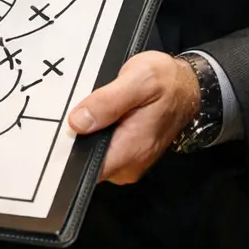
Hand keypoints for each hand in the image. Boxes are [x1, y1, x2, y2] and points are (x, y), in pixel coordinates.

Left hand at [67, 52, 199, 184]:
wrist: (189, 87)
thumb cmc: (166, 81)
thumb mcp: (139, 79)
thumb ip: (108, 101)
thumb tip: (77, 122)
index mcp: (131, 150)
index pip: (87, 170)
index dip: (69, 151)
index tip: (59, 131)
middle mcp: (130, 165)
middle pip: (86, 162)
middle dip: (75, 138)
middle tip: (75, 109)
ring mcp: (128, 163)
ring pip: (91, 156)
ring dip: (85, 134)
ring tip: (89, 107)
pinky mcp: (126, 156)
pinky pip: (101, 150)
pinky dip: (95, 133)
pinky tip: (98, 114)